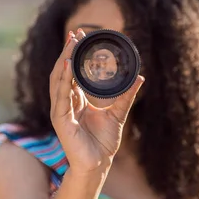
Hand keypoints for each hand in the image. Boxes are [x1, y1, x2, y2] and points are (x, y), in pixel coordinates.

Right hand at [49, 29, 144, 175]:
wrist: (98, 164)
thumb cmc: (103, 143)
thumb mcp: (118, 114)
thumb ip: (126, 96)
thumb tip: (140, 78)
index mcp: (75, 100)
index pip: (71, 72)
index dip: (74, 55)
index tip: (80, 37)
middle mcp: (65, 102)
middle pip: (62, 71)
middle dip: (67, 52)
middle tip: (74, 33)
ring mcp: (61, 110)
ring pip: (58, 79)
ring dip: (63, 60)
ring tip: (70, 44)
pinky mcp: (60, 119)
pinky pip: (60, 94)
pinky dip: (63, 78)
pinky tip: (68, 64)